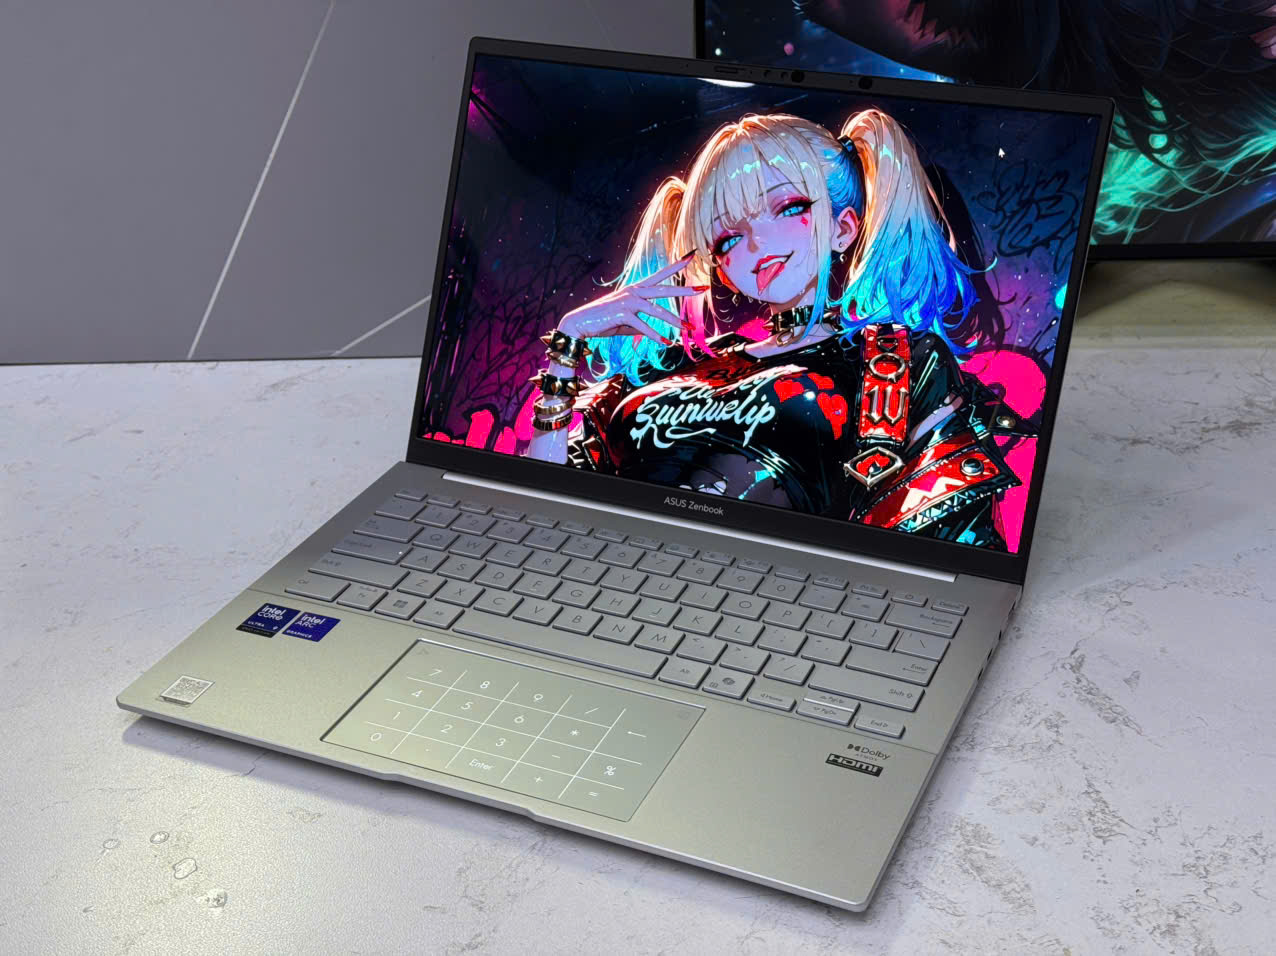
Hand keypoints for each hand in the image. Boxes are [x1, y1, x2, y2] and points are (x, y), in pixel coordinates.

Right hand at [556, 252, 703, 343]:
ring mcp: (628, 302)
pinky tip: (667, 342)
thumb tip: (651, 333)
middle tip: (702, 287)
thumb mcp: (625, 320)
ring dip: (674, 321)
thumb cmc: (602, 321)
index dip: (676, 265)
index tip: (691, 255)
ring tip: (689, 328)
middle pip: (664, 289)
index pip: (660, 275)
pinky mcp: (622, 315)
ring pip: (657, 311)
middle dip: (684, 290)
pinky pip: (644, 327)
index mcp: (636, 289)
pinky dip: (656, 336)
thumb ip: (639, 323)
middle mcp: (634, 292)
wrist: (580, 323)